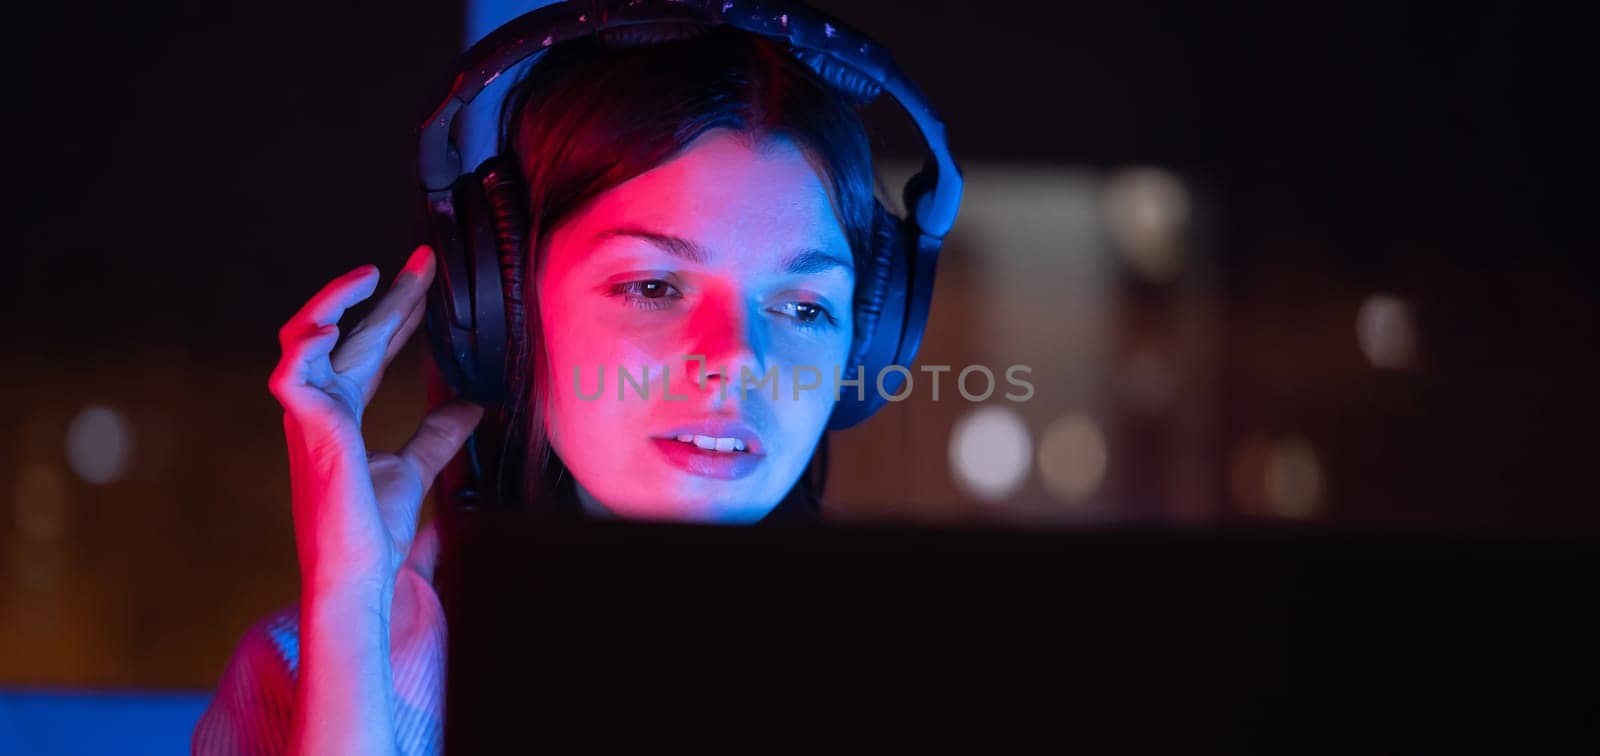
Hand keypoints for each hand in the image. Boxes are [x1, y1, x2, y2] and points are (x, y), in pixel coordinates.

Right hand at [268, 244, 483, 596]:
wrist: (360, 574)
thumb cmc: (372, 531)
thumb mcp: (414, 470)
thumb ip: (435, 435)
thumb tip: (469, 406)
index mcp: (344, 413)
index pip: (372, 346)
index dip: (398, 310)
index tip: (427, 279)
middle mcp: (323, 408)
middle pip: (350, 334)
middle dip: (387, 294)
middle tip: (424, 261)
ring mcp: (310, 418)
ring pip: (303, 340)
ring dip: (332, 303)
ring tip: (371, 276)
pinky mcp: (309, 432)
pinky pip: (291, 375)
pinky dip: (306, 344)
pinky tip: (332, 324)